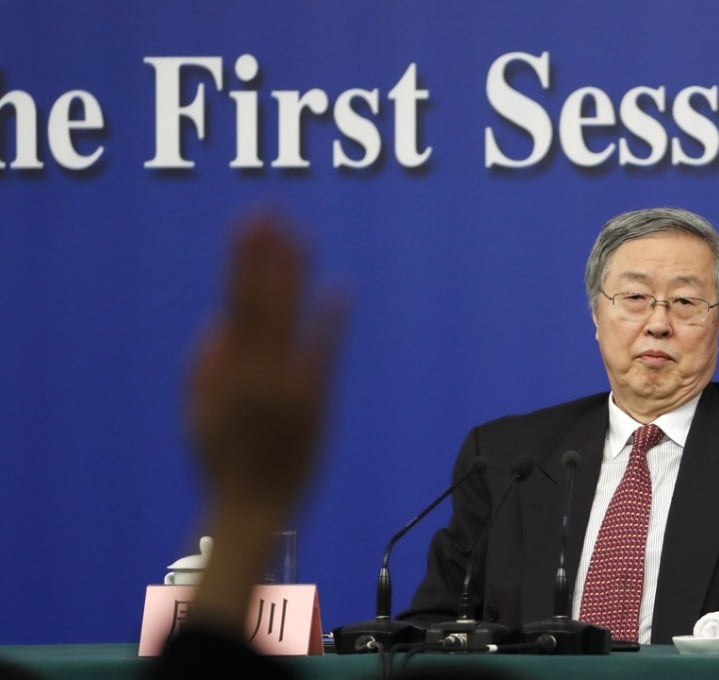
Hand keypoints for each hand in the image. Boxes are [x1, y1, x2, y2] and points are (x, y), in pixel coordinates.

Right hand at [188, 214, 343, 522]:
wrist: (254, 507)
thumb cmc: (222, 464)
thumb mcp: (195, 419)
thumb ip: (199, 372)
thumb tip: (215, 324)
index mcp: (227, 372)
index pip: (237, 302)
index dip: (244, 261)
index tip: (248, 224)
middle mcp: (257, 372)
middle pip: (263, 301)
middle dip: (266, 255)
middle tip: (273, 213)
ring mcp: (289, 386)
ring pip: (290, 319)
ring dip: (294, 277)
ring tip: (300, 237)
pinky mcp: (317, 403)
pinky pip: (325, 355)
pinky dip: (332, 323)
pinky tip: (340, 290)